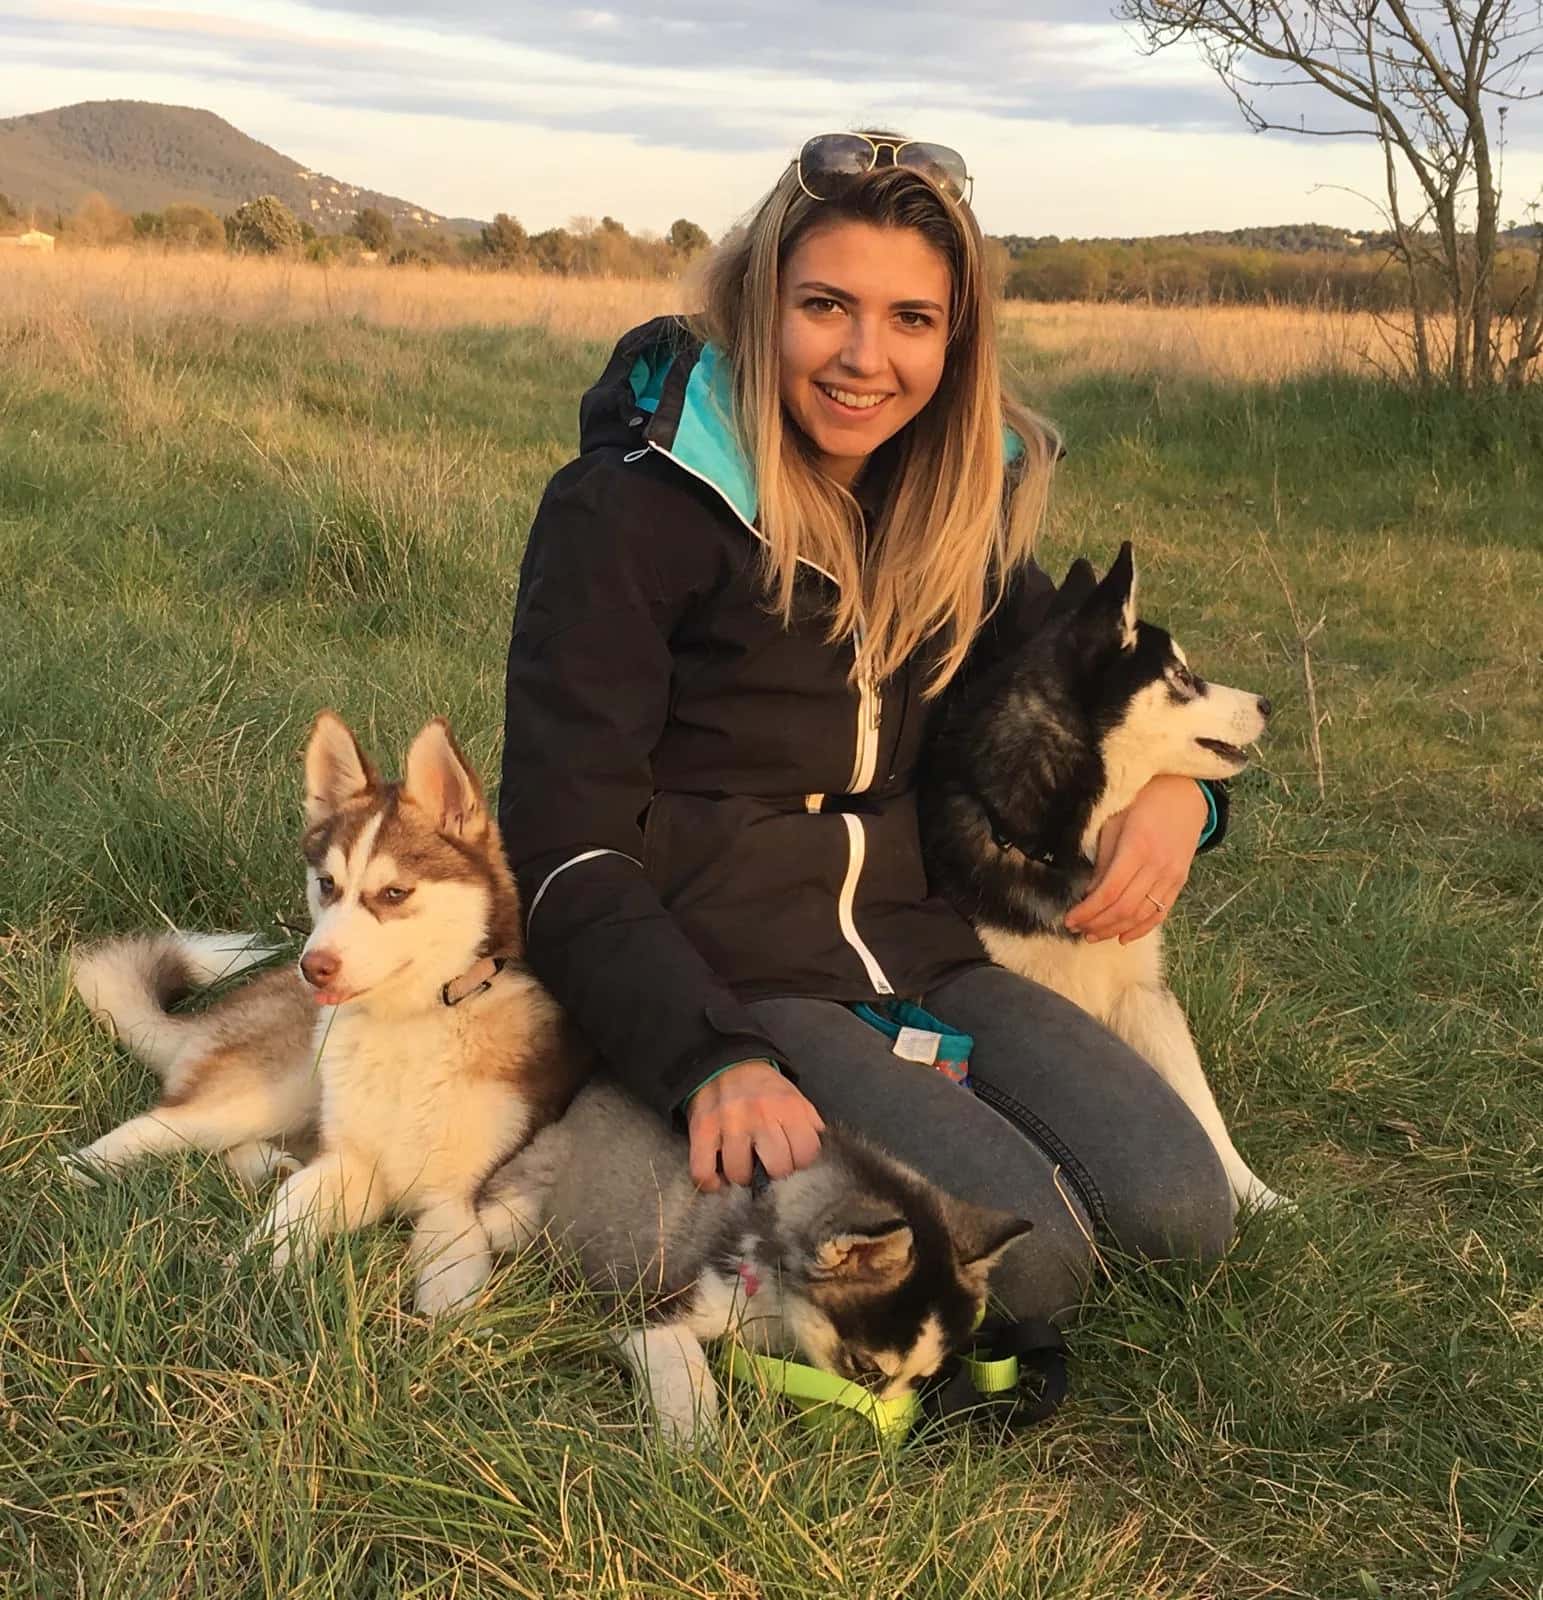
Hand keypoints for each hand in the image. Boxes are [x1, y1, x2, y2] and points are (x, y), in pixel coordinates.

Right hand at [685, 1060, 824, 1191]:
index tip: (793, 1163)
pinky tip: (719, 1181)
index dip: (801, 1164)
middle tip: (769, 1168)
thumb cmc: (764, 1088)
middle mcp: (760, 1115)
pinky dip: (710, 1183)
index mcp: (788, 1107)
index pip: (806, 1155)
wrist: (726, 1062)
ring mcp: (729, 1123)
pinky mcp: (702, 1129)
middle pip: (778, 1168)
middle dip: (775, 1174)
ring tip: (744, 1171)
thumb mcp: (795, 1098)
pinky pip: (703, 1171)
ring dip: (742, 1178)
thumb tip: (819, 1158)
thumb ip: (811, 1125)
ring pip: (739, 1174)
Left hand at [1064, 776, 1207, 944]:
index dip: (1087, 911)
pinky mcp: (1180, 882)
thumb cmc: (1142, 804)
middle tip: (1077, 930)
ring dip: (1115, 930)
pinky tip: (1123, 937)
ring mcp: (1172, 876)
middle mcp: (1157, 866)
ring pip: (1141, 915)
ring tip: (1093, 936)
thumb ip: (1103, 861)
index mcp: (1137, 848)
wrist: (1184, 794)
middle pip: (1124, 908)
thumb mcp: (1115, 825)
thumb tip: (1089, 894)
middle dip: (1097, 924)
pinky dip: (1141, 928)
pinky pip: (1161, 913)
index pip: (1109, 892)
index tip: (1069, 919)